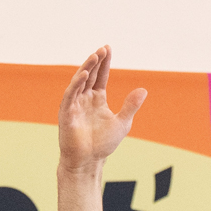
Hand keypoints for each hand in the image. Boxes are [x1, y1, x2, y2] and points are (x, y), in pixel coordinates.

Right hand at [57, 47, 146, 174]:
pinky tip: (85, 74)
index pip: (100, 76)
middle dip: (96, 61)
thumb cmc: (102, 145)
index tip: (108, 48)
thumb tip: (144, 90)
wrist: (88, 162)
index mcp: (97, 99)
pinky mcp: (66, 113)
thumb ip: (131, 105)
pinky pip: (70, 95)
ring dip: (86, 68)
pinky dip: (76, 84)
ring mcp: (74, 105)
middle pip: (90, 75)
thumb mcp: (122, 122)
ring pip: (79, 81)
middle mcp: (85, 99)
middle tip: (103, 48)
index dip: (104, 63)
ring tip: (95, 56)